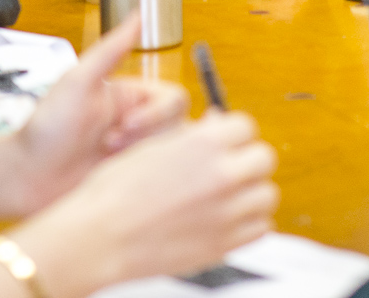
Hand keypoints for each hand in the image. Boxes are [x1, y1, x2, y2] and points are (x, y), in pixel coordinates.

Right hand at [1, 112, 277, 297]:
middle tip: (231, 166)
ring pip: (268, 194)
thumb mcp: (152, 146)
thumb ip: (191, 136)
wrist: (100, 236)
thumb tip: (216, 125)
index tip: (226, 141)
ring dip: (252, 191)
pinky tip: (230, 219)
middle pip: (264, 157)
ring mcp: (227, 211)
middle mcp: (221, 174)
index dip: (234, 133)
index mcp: (203, 143)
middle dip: (248, 159)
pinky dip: (250, 223)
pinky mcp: (225, 244)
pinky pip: (261, 228)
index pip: (246, 125)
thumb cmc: (115, 192)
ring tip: (231, 195)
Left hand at [8, 14, 186, 212]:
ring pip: (170, 155)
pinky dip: (144, 181)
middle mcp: (136, 124)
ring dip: (143, 159)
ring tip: (108, 163)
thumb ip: (111, 49)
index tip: (125, 125)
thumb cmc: (46, 128)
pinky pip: (157, 181)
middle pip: (178, 128)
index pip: (174, 99)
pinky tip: (114, 178)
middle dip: (147, 139)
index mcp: (130, 98)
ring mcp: (134, 153)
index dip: (157, 114)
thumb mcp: (78, 83)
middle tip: (109, 146)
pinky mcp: (129, 180)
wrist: (25, 177)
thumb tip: (137, 14)